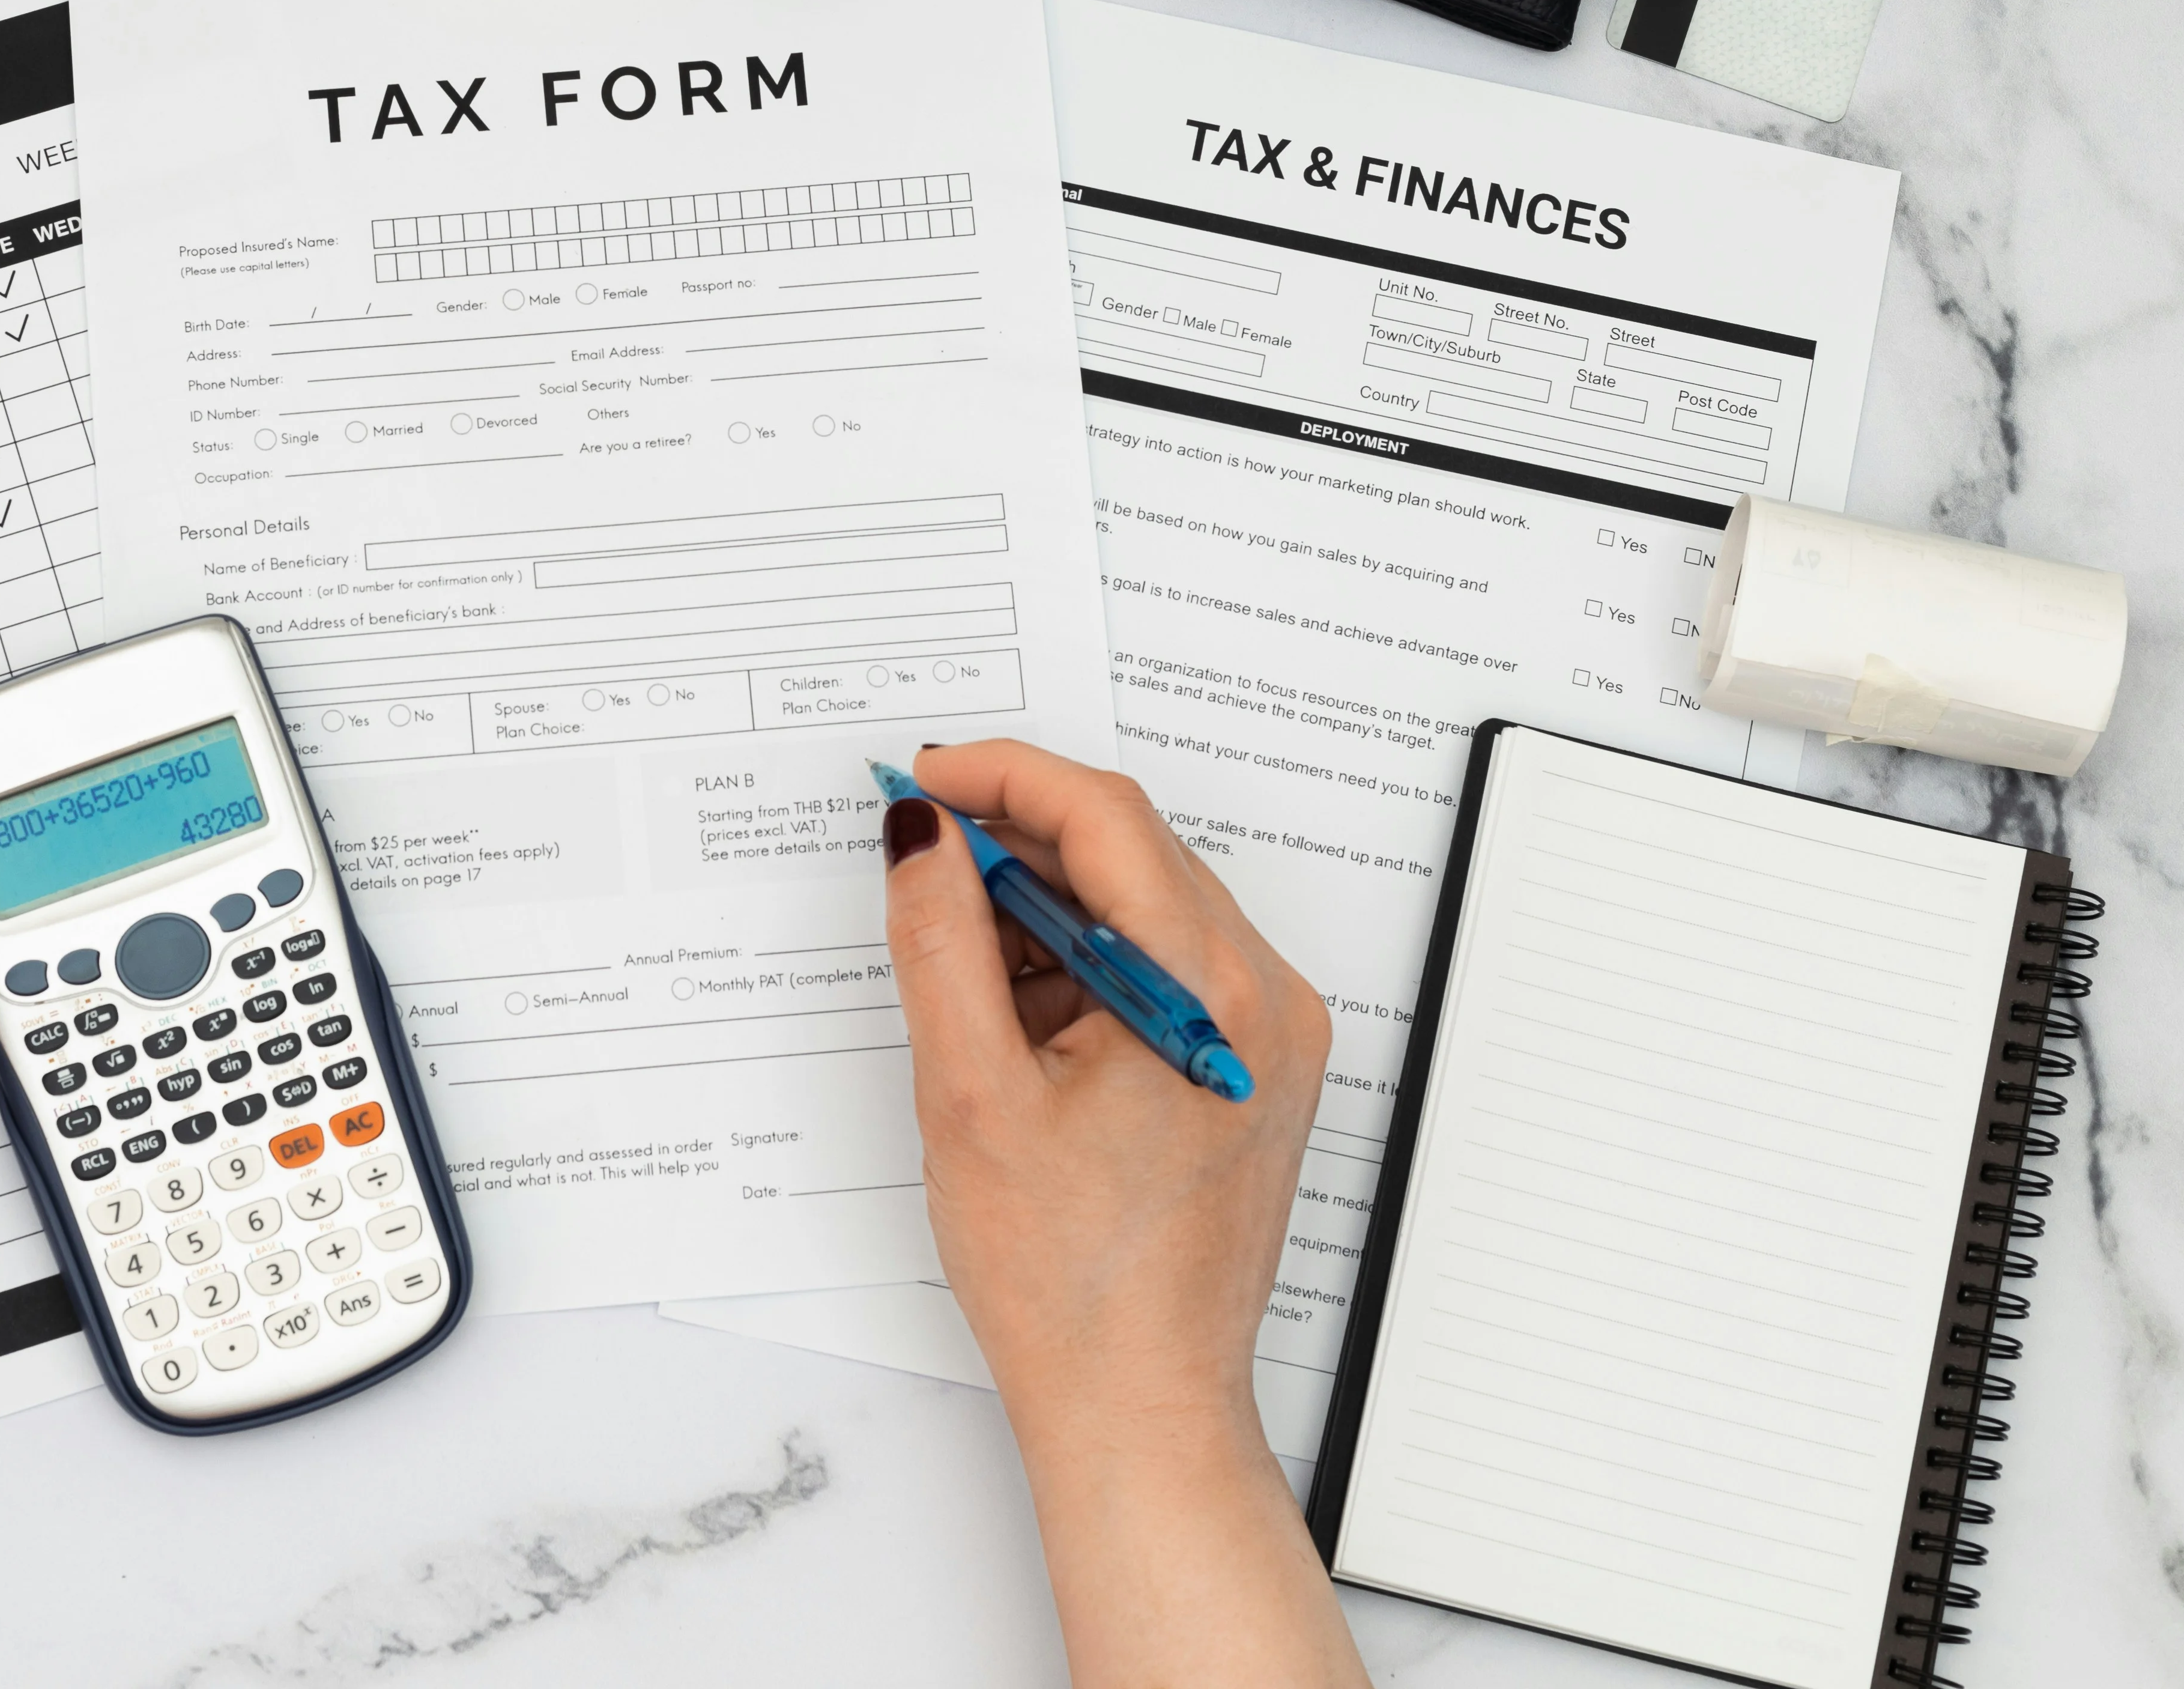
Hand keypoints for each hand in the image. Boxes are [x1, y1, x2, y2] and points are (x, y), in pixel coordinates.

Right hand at [884, 739, 1365, 1688]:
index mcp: (1213, 993)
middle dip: (1016, 844)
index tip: (921, 779)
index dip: (1003, 777)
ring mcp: (1267, 1037)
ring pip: (1144, 909)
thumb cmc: (1070, 1282)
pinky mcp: (1249, 1071)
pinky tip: (1014, 1020)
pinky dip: (1082, 967)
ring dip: (1045, 911)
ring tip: (958, 970)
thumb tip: (919, 832)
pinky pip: (1162, 969)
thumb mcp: (972, 1094)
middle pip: (1133, 854)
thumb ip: (939, 942)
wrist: (1141, 1406)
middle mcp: (1265, 1001)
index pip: (1107, 817)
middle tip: (916, 861)